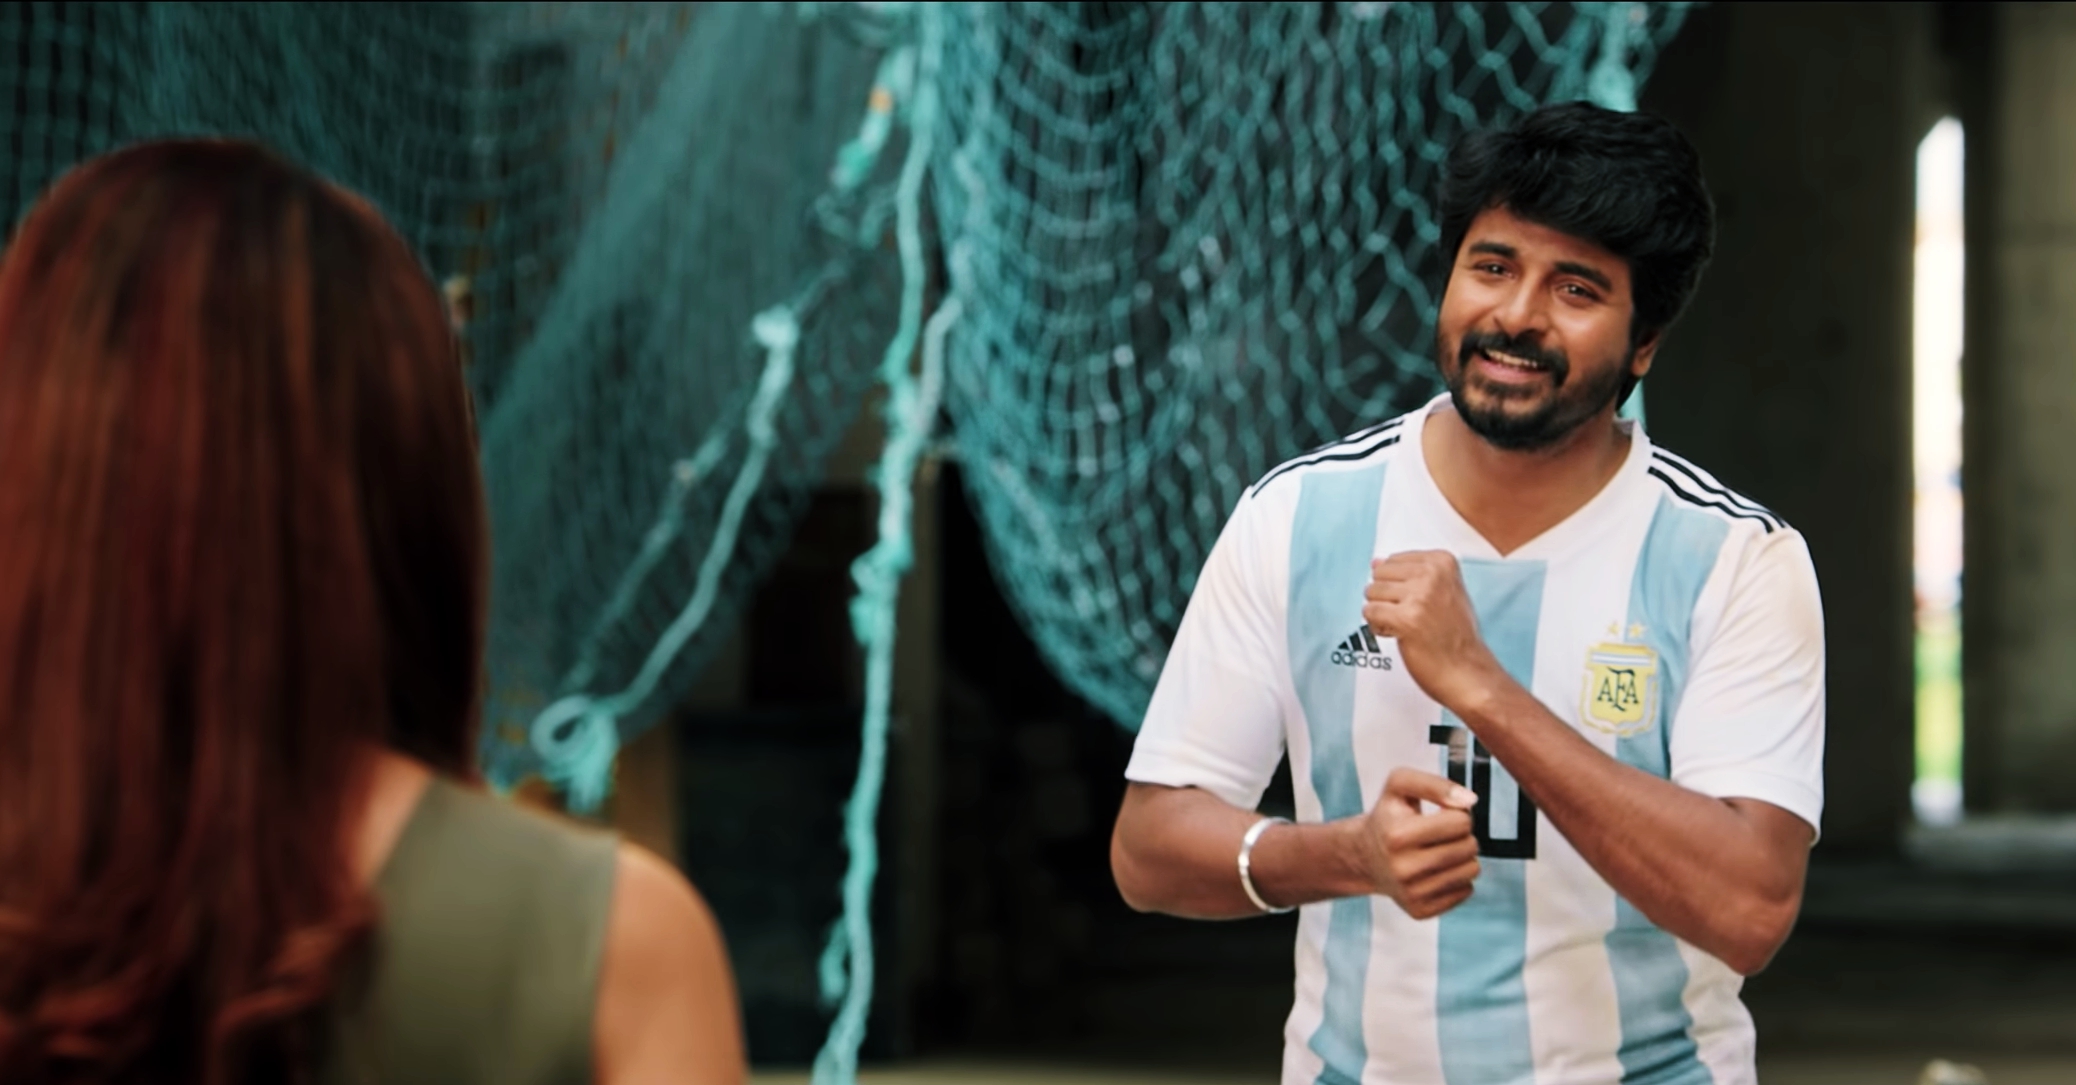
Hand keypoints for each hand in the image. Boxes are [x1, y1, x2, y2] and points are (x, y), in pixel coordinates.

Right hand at [1353, 768, 1481, 918]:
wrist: (1365, 856)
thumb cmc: (1388, 816)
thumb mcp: (1399, 785)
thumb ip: (1435, 784)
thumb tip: (1470, 800)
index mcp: (1397, 835)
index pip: (1461, 822)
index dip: (1456, 814)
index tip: (1440, 815)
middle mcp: (1402, 868)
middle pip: (1469, 847)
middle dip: (1461, 836)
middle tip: (1440, 835)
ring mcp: (1411, 893)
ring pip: (1471, 871)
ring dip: (1461, 857)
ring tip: (1439, 851)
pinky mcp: (1419, 910)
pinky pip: (1465, 891)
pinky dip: (1456, 879)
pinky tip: (1436, 871)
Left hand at [1364, 551, 1504, 712]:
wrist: (1467, 671)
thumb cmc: (1456, 637)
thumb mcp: (1442, 592)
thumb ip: (1410, 575)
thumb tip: (1376, 562)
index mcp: (1442, 562)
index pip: (1393, 560)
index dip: (1396, 585)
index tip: (1415, 601)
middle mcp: (1433, 574)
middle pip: (1379, 574)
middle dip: (1386, 597)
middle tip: (1408, 616)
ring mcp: (1420, 595)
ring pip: (1372, 593)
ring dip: (1381, 613)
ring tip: (1404, 626)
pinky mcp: (1407, 618)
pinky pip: (1370, 612)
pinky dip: (1377, 626)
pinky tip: (1397, 634)